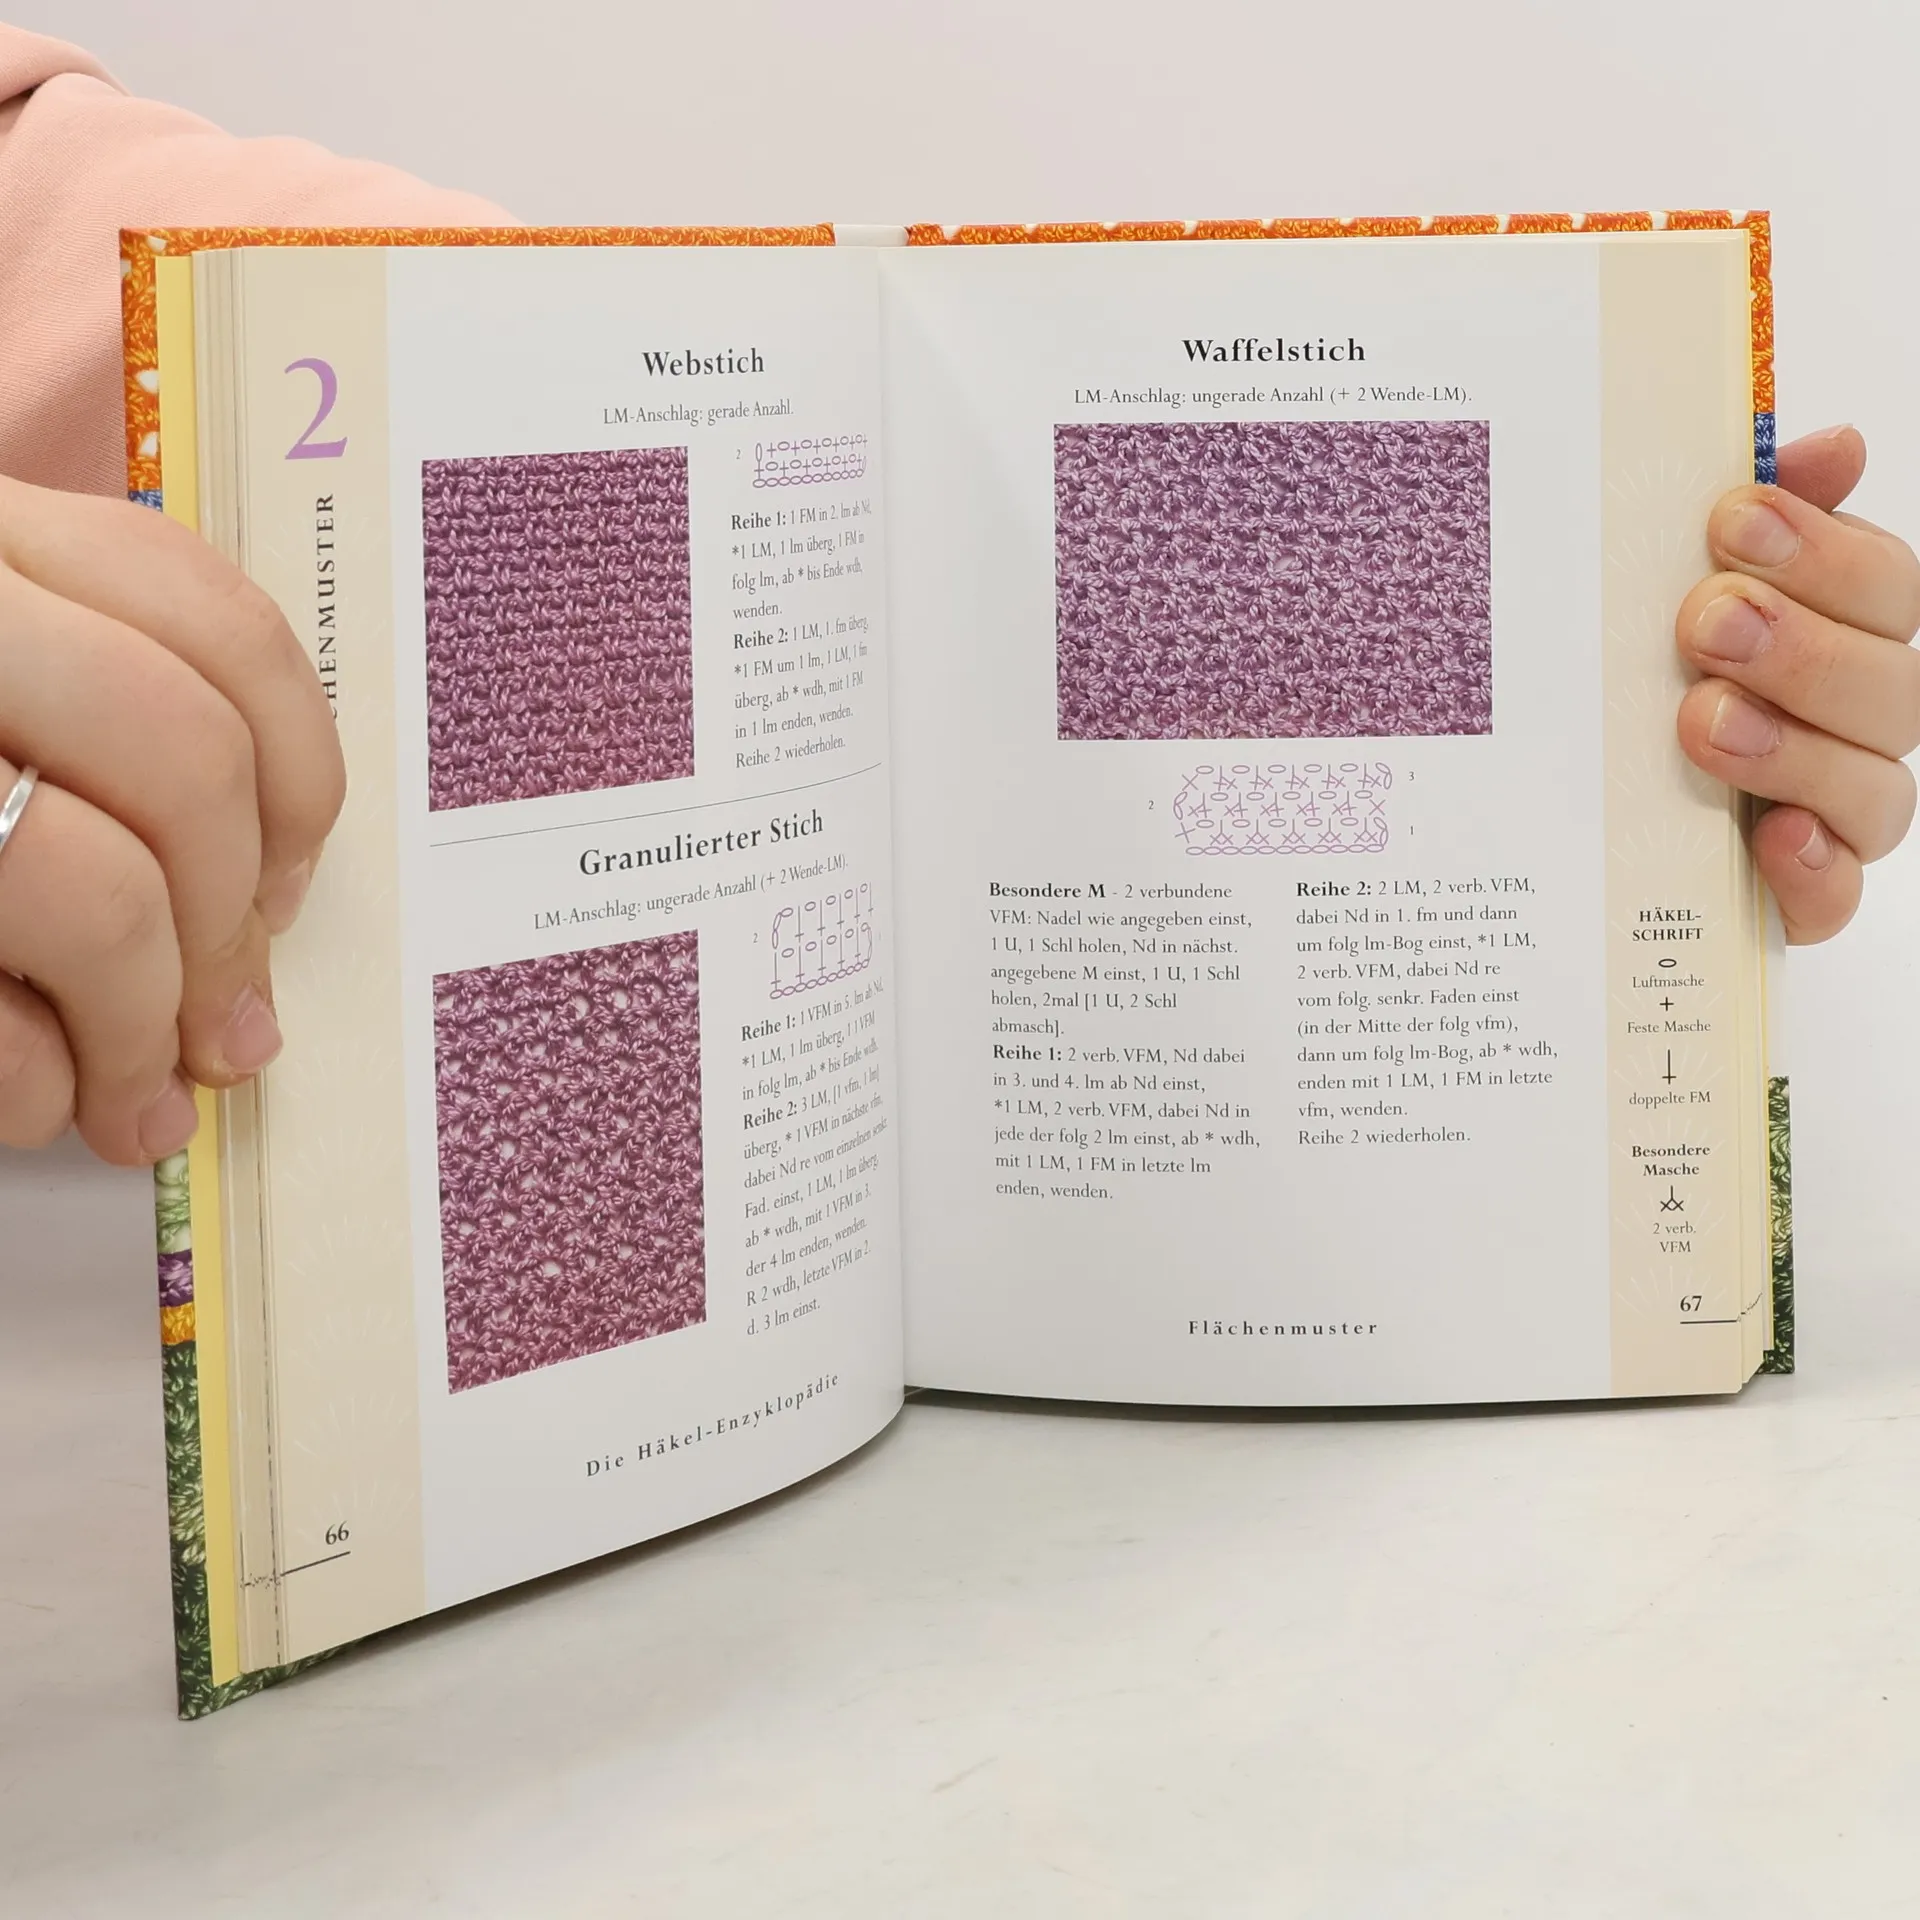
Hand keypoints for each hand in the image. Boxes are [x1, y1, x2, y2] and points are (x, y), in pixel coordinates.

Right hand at [0, 478, 344, 1163]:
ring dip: (145, 1034)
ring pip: (95, 893)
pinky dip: (33, 1088)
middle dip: (229, 927)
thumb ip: (97, 721)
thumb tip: (256, 918)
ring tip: (143, 1108)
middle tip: (237, 1033)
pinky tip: (40, 1106)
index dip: (294, 769)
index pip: (211, 619)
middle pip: (182, 762)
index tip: (289, 882)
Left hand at [1677, 425, 1919, 942]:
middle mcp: (1850, 724)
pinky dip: (1812, 870)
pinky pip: (1835, 897)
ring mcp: (1831, 815)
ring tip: (1702, 720)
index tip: (1730, 519)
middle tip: (1704, 621)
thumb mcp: (1660, 585)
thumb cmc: (1633, 674)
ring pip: (1874, 788)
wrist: (1557, 809)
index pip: (1882, 584)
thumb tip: (1832, 445)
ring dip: (1794, 748)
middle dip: (1799, 646)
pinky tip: (1772, 838)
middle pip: (1888, 682)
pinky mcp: (1796, 898)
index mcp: (1836, 633)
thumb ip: (1750, 519)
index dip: (1822, 548)